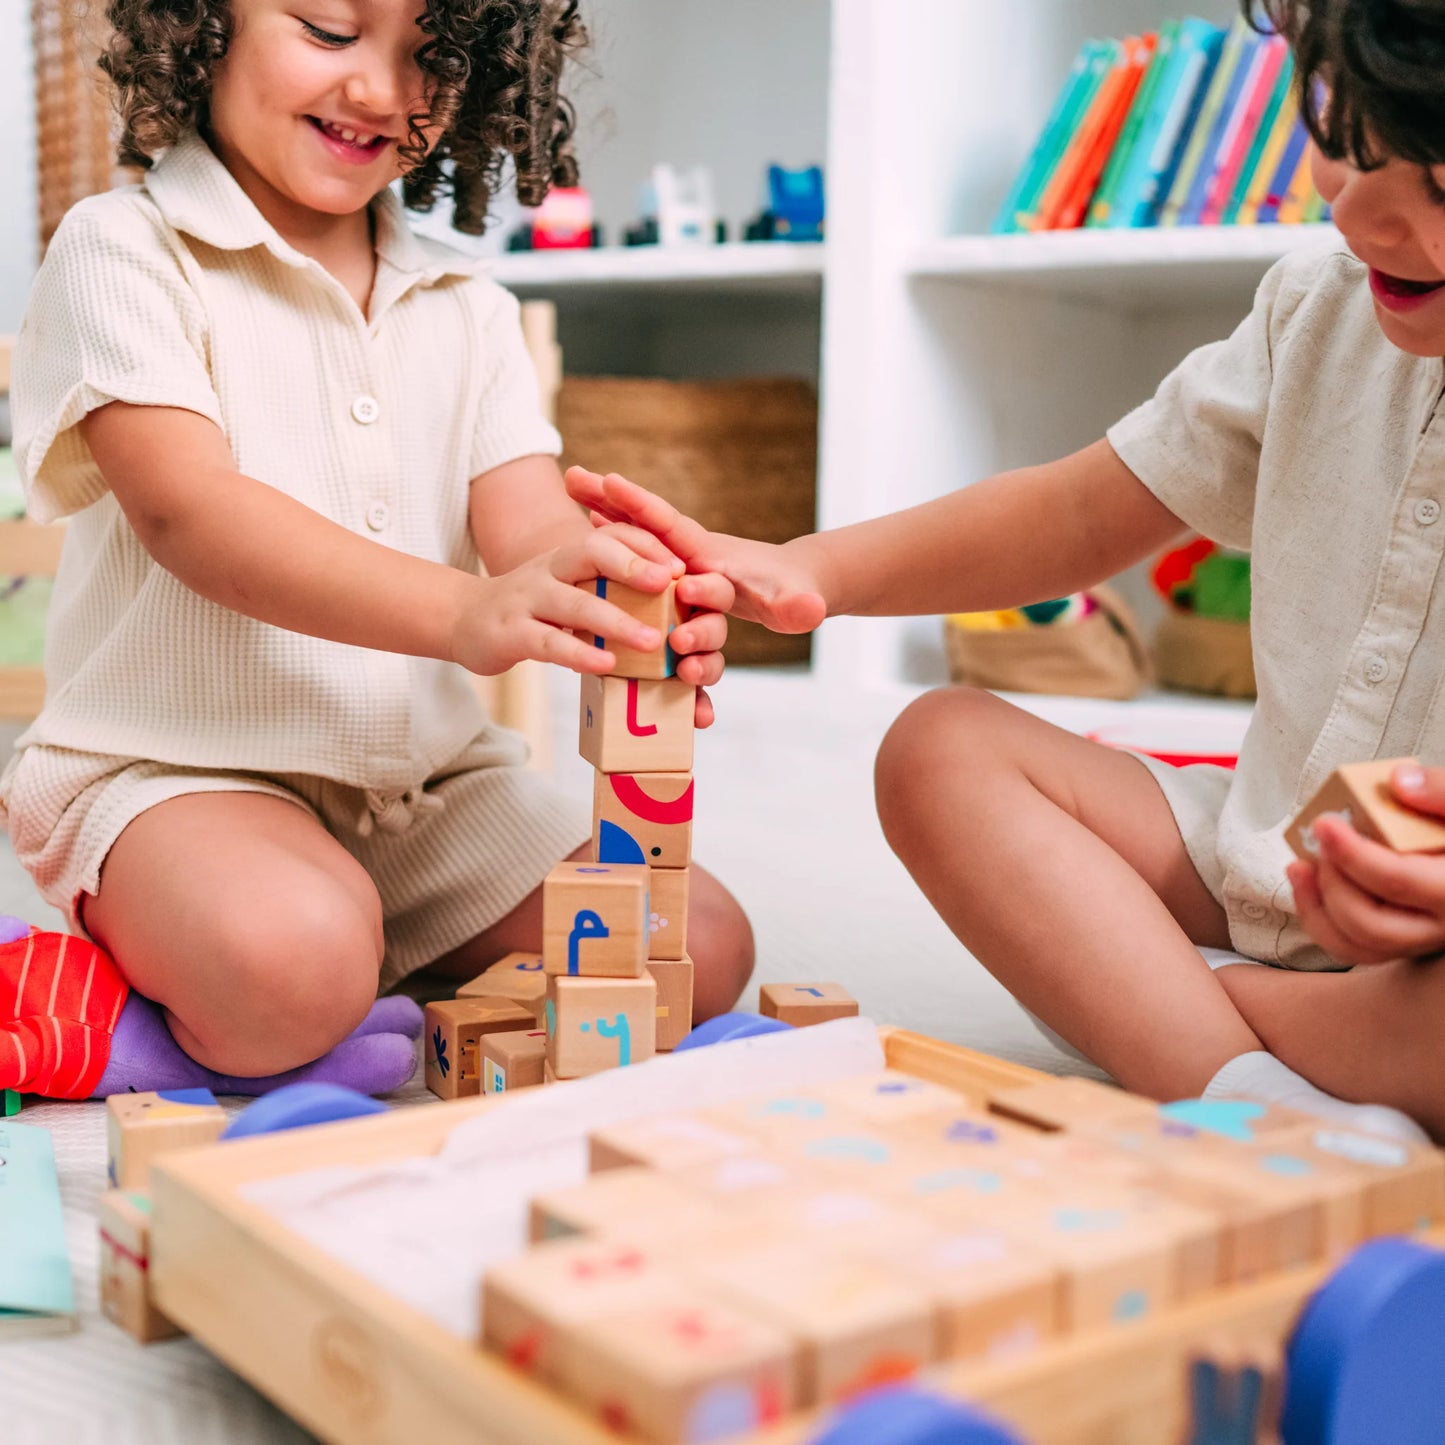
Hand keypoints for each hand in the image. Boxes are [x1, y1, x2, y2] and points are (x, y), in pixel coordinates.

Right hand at [452, 522, 683, 677]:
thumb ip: (603, 588)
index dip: (645, 545)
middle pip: (591, 552)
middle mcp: (548, 569)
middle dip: (633, 564)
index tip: (680, 565)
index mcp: (567, 556)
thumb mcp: (564, 585)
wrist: (463, 620)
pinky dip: (580, 653)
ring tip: (654, 641)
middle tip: (670, 582)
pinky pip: (551, 642)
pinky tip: (607, 664)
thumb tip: (667, 600)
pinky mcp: (512, 634)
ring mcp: (528, 600)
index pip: (610, 536)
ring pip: (576, 602)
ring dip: (618, 621)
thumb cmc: (529, 607)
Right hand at [565, 467, 827, 635]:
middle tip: (575, 475)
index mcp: (711, 557)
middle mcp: (691, 553)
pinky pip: (637, 550)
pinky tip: (586, 518)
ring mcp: (681, 561)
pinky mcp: (675, 574)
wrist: (794, 589)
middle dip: (613, 497)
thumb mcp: (796, 605)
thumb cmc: (792, 595)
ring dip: (606, 505)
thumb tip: (809, 610)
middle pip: (645, 521)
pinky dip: (613, 530)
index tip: (610, 479)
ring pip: (636, 530)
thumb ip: (796, 607)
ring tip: (573, 480)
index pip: (672, 527)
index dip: (641, 505)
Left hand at [1286, 764, 1444, 964]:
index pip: (1396, 881)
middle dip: (1330, 883)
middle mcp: (1440, 924)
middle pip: (1369, 923)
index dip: (1351, 854)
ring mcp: (1420, 938)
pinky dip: (1320, 919)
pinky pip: (1353, 947)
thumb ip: (1443, 792)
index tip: (1323, 824)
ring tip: (1299, 865)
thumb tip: (1399, 782)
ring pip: (1357, 945)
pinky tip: (1306, 883)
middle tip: (1316, 845)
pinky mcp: (1401, 939)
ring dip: (1316, 906)